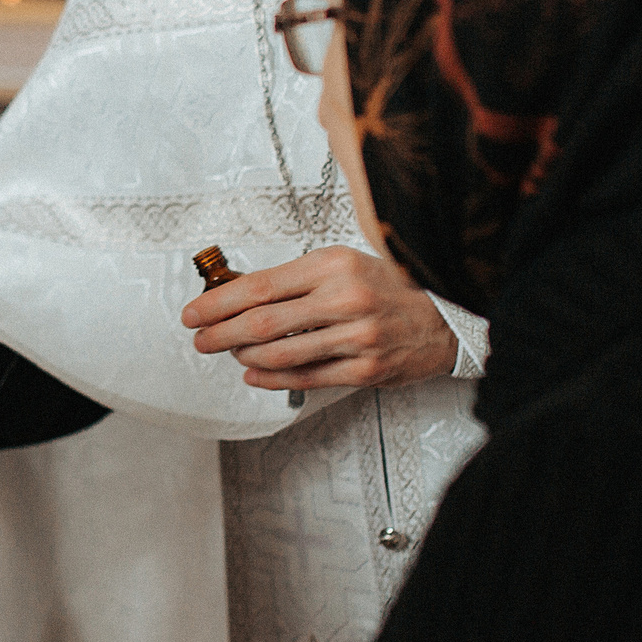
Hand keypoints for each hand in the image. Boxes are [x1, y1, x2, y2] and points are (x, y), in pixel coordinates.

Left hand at [182, 245, 456, 391]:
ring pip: (280, 354)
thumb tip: (240, 293)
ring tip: (230, 352)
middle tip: (199, 338)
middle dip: (220, 333)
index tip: (195, 311)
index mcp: (334, 264)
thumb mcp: (344, 263)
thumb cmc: (390, 286)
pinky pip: (305, 377)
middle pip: (262, 322)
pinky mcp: (365, 369)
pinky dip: (271, 377)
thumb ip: (297, 278)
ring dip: (244, 357)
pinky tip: (253, 374)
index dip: (219, 302)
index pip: (261, 285)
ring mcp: (356, 337)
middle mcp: (345, 299)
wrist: (446, 317)